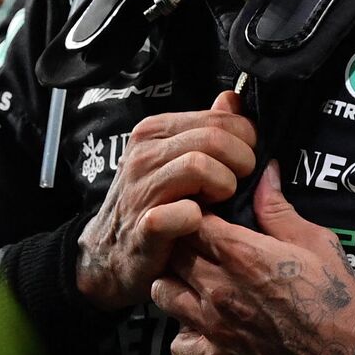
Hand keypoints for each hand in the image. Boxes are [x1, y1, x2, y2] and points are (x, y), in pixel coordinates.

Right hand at [74, 91, 257, 309]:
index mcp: (154, 131)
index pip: (217, 117)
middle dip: (242, 160)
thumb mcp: (173, 157)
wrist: (108, 255)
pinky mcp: (145, 227)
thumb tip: (232, 99)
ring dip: (225, 185)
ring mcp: (140, 190)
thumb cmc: (150, 202)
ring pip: (201, 166)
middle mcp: (143, 154)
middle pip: (214, 138)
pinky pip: (185, 212)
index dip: (245, 137)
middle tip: (240, 180)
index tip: (247, 157)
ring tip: (221, 199)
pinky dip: (201, 218)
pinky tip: (200, 222)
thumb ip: (205, 127)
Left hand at [150, 160, 354, 354]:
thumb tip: (264, 173)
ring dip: (174, 283)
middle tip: (196, 244)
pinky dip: (183, 333)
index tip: (203, 214)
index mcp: (242, 254)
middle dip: (180, 244)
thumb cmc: (336, 297)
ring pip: (162, 294)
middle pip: (171, 253)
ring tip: (192, 281)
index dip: (193, 213)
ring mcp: (214, 326)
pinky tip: (199, 324)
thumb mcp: (315, 242)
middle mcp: (219, 288)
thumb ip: (278, 208)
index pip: (190, 220)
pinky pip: (177, 344)